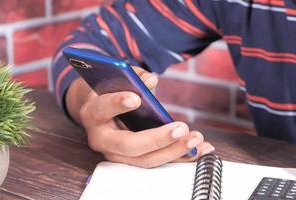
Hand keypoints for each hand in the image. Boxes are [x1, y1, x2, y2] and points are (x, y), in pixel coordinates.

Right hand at [79, 66, 214, 167]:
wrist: (99, 114)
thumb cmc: (110, 93)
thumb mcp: (115, 80)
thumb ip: (132, 77)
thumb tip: (151, 80)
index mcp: (93, 113)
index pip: (102, 109)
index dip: (117, 104)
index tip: (136, 98)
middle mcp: (102, 139)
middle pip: (128, 145)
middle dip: (157, 139)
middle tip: (181, 128)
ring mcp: (117, 154)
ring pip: (145, 160)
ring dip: (174, 151)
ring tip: (197, 140)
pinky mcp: (134, 160)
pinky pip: (158, 162)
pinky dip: (181, 157)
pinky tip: (201, 149)